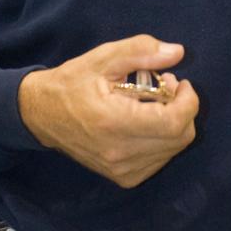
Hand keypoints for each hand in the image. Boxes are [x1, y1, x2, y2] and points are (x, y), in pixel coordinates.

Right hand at [18, 34, 198, 187]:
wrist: (42, 115)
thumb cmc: (72, 82)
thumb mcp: (103, 58)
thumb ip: (141, 51)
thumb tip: (177, 52)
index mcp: (114, 122)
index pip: (174, 123)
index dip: (188, 100)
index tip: (180, 82)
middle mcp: (121, 154)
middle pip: (180, 138)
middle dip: (183, 109)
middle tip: (166, 87)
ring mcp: (122, 170)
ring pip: (173, 149)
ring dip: (173, 123)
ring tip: (152, 102)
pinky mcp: (123, 178)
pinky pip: (160, 159)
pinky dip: (162, 139)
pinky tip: (145, 121)